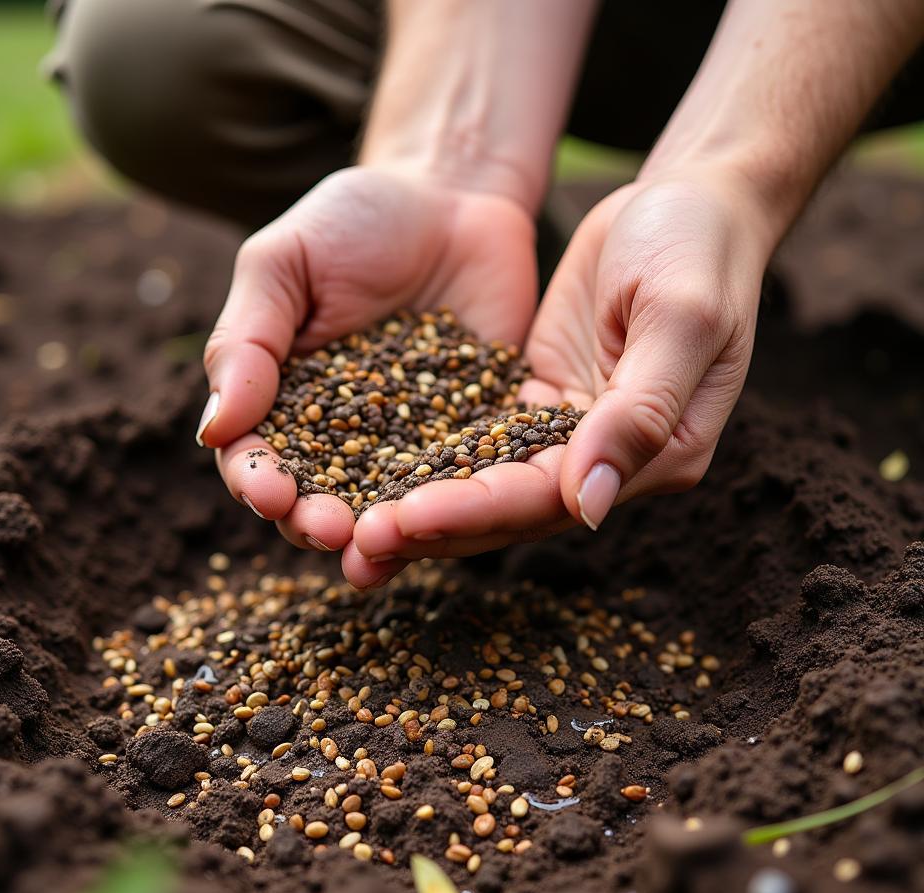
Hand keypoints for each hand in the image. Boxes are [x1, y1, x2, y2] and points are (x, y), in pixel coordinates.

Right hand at [197, 165, 537, 587]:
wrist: (455, 196)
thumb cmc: (355, 220)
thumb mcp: (285, 262)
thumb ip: (247, 340)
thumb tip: (214, 429)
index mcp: (285, 404)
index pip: (259, 459)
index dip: (259, 482)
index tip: (270, 491)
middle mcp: (345, 439)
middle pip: (320, 500)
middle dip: (316, 523)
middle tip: (328, 530)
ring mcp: (411, 444)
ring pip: (389, 508)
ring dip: (381, 537)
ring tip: (377, 549)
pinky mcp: (475, 437)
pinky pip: (465, 480)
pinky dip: (457, 508)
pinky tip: (453, 523)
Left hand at [349, 168, 773, 568]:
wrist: (688, 198)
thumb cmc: (698, 247)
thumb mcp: (679, 317)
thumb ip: (640, 411)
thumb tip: (590, 507)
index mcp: (659, 453)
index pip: (552, 498)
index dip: (477, 511)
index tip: (404, 517)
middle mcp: (610, 459)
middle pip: (509, 507)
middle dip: (433, 524)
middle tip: (357, 539)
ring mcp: (569, 434)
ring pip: (484, 484)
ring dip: (421, 505)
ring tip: (348, 524)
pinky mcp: (534, 402)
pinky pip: (474, 441)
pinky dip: (427, 461)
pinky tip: (369, 473)